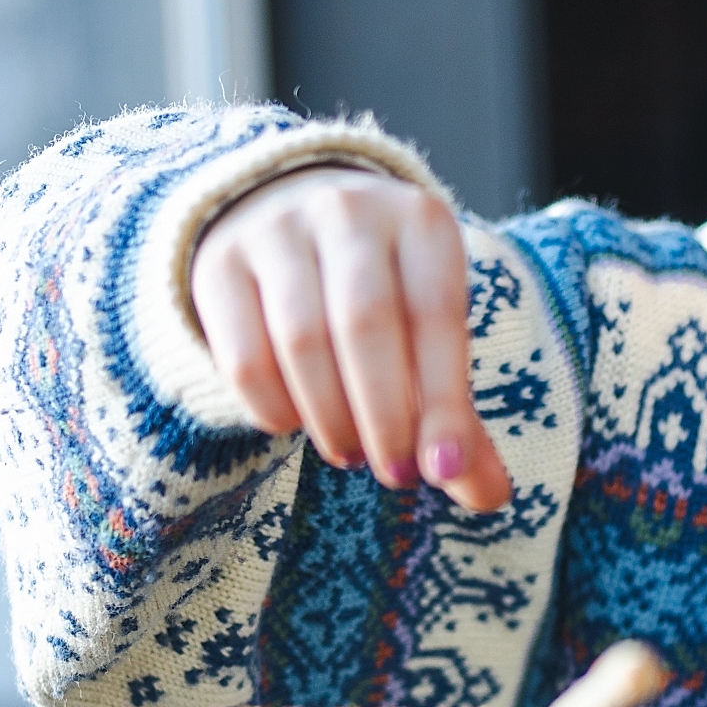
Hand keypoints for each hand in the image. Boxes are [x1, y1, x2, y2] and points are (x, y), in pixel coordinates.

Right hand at [188, 167, 509, 511]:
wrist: (284, 214)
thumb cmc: (381, 289)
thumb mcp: (428, 327)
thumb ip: (455, 410)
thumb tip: (487, 495)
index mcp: (420, 220)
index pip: (437, 314)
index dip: (443, 402)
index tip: (442, 472)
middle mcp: (347, 211)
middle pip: (366, 325)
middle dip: (384, 416)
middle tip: (394, 473)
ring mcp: (276, 230)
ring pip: (301, 341)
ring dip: (330, 417)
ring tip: (348, 451)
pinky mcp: (218, 263)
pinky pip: (244, 355)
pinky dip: (273, 408)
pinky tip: (295, 423)